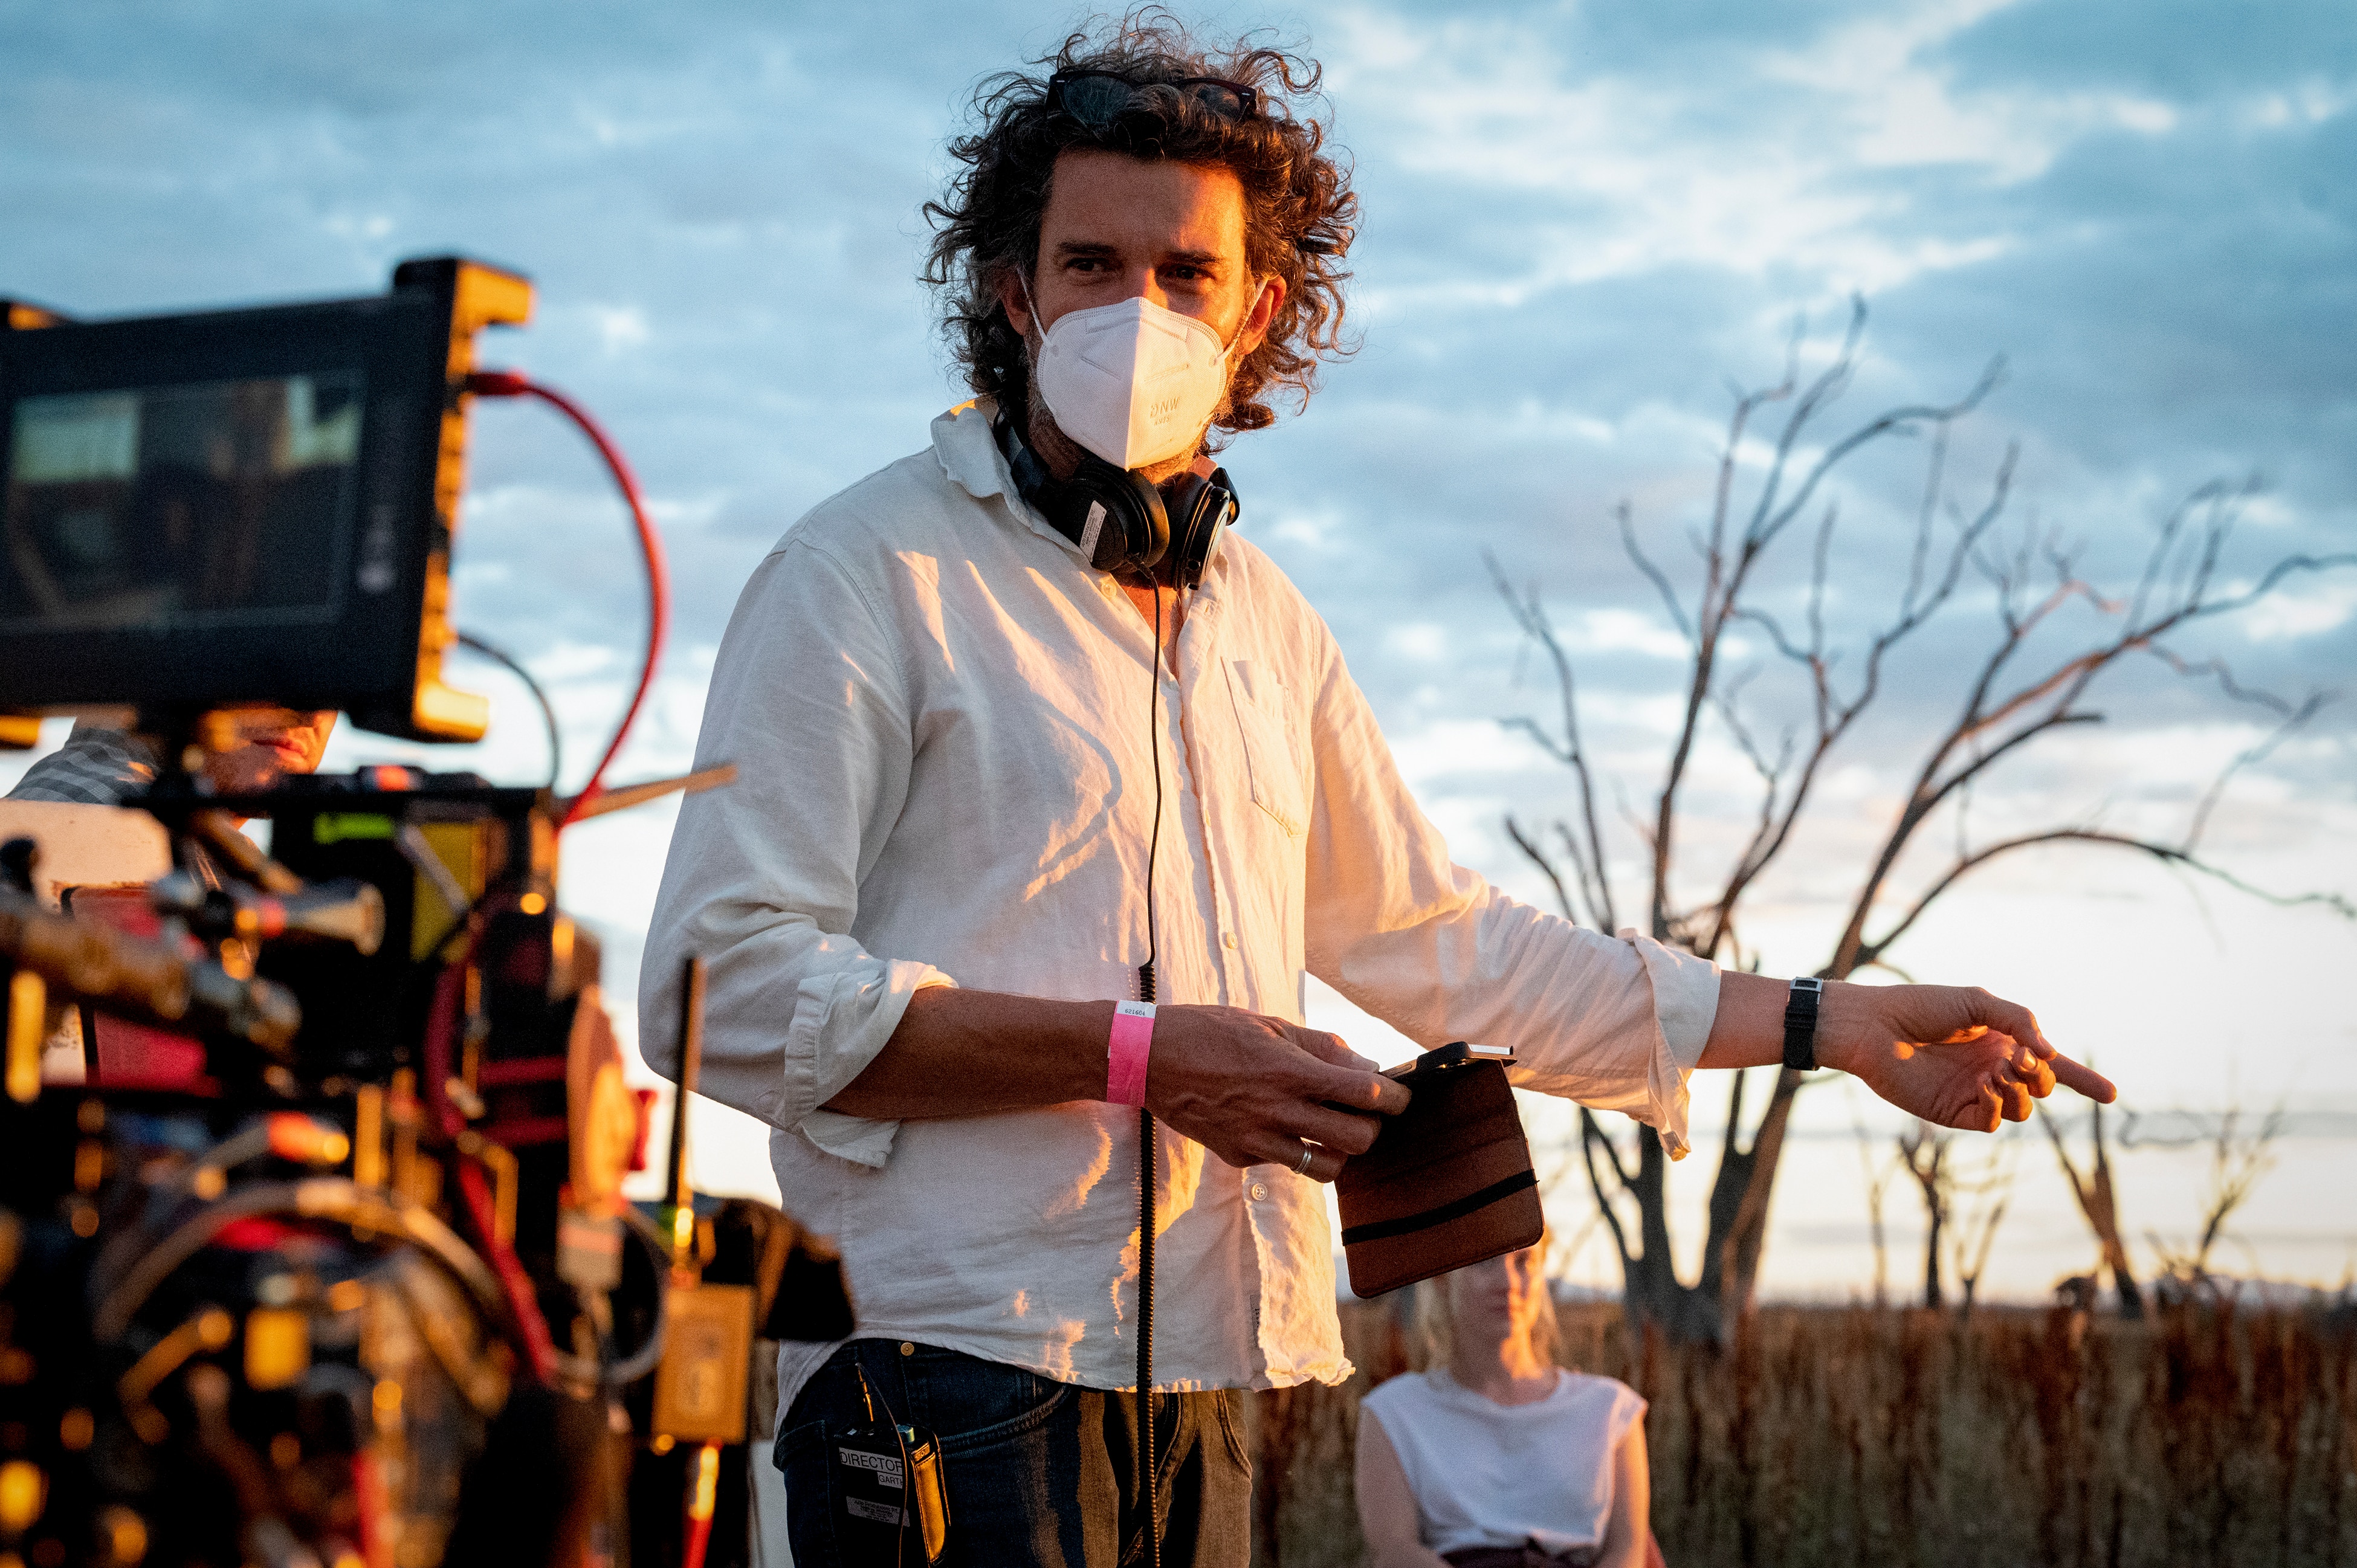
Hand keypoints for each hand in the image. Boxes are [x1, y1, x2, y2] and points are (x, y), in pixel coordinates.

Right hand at [1143, 1004, 1410, 1180]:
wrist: (1147, 1058)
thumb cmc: (1209, 1031)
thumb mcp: (1269, 1025)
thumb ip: (1321, 1047)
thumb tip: (1367, 1066)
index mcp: (1290, 1071)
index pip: (1366, 1095)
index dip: (1395, 1099)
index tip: (1401, 1097)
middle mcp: (1278, 1111)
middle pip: (1356, 1141)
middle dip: (1371, 1128)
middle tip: (1364, 1113)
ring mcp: (1257, 1140)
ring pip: (1325, 1167)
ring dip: (1337, 1149)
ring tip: (1328, 1127)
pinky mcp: (1238, 1156)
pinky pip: (1282, 1162)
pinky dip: (1292, 1148)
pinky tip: (1277, 1123)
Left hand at [1816, 982, 2113, 1131]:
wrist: (1876, 1026)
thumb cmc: (1922, 1006)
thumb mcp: (1977, 1001)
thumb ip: (2020, 1020)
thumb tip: (2049, 1055)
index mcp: (2003, 1041)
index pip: (2052, 1066)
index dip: (2084, 1080)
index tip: (2111, 1095)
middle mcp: (1994, 1069)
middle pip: (2042, 1084)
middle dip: (2042, 1073)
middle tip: (2019, 1056)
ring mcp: (1976, 1092)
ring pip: (2025, 1108)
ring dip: (2023, 1090)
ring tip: (1997, 1070)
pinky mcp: (1955, 1112)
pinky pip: (1995, 1120)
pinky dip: (2000, 1104)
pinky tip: (1984, 1084)